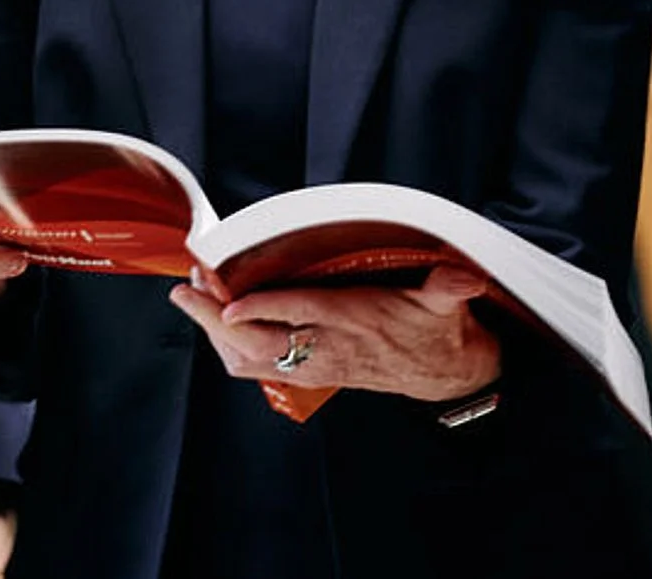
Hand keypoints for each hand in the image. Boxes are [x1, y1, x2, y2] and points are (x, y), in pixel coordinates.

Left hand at [168, 264, 500, 403]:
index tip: (228, 303)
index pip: (298, 315)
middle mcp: (325, 348)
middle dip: (216, 319)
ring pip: (248, 359)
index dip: (260, 311)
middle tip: (186, 289)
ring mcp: (312, 365)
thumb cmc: (433, 330)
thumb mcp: (445, 304)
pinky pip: (254, 367)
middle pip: (258, 342)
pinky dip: (228, 346)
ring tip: (191, 299)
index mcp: (351, 322)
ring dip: (214, 334)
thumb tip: (465, 278)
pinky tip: (214, 323)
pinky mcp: (306, 373)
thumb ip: (448, 288)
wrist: (442, 374)